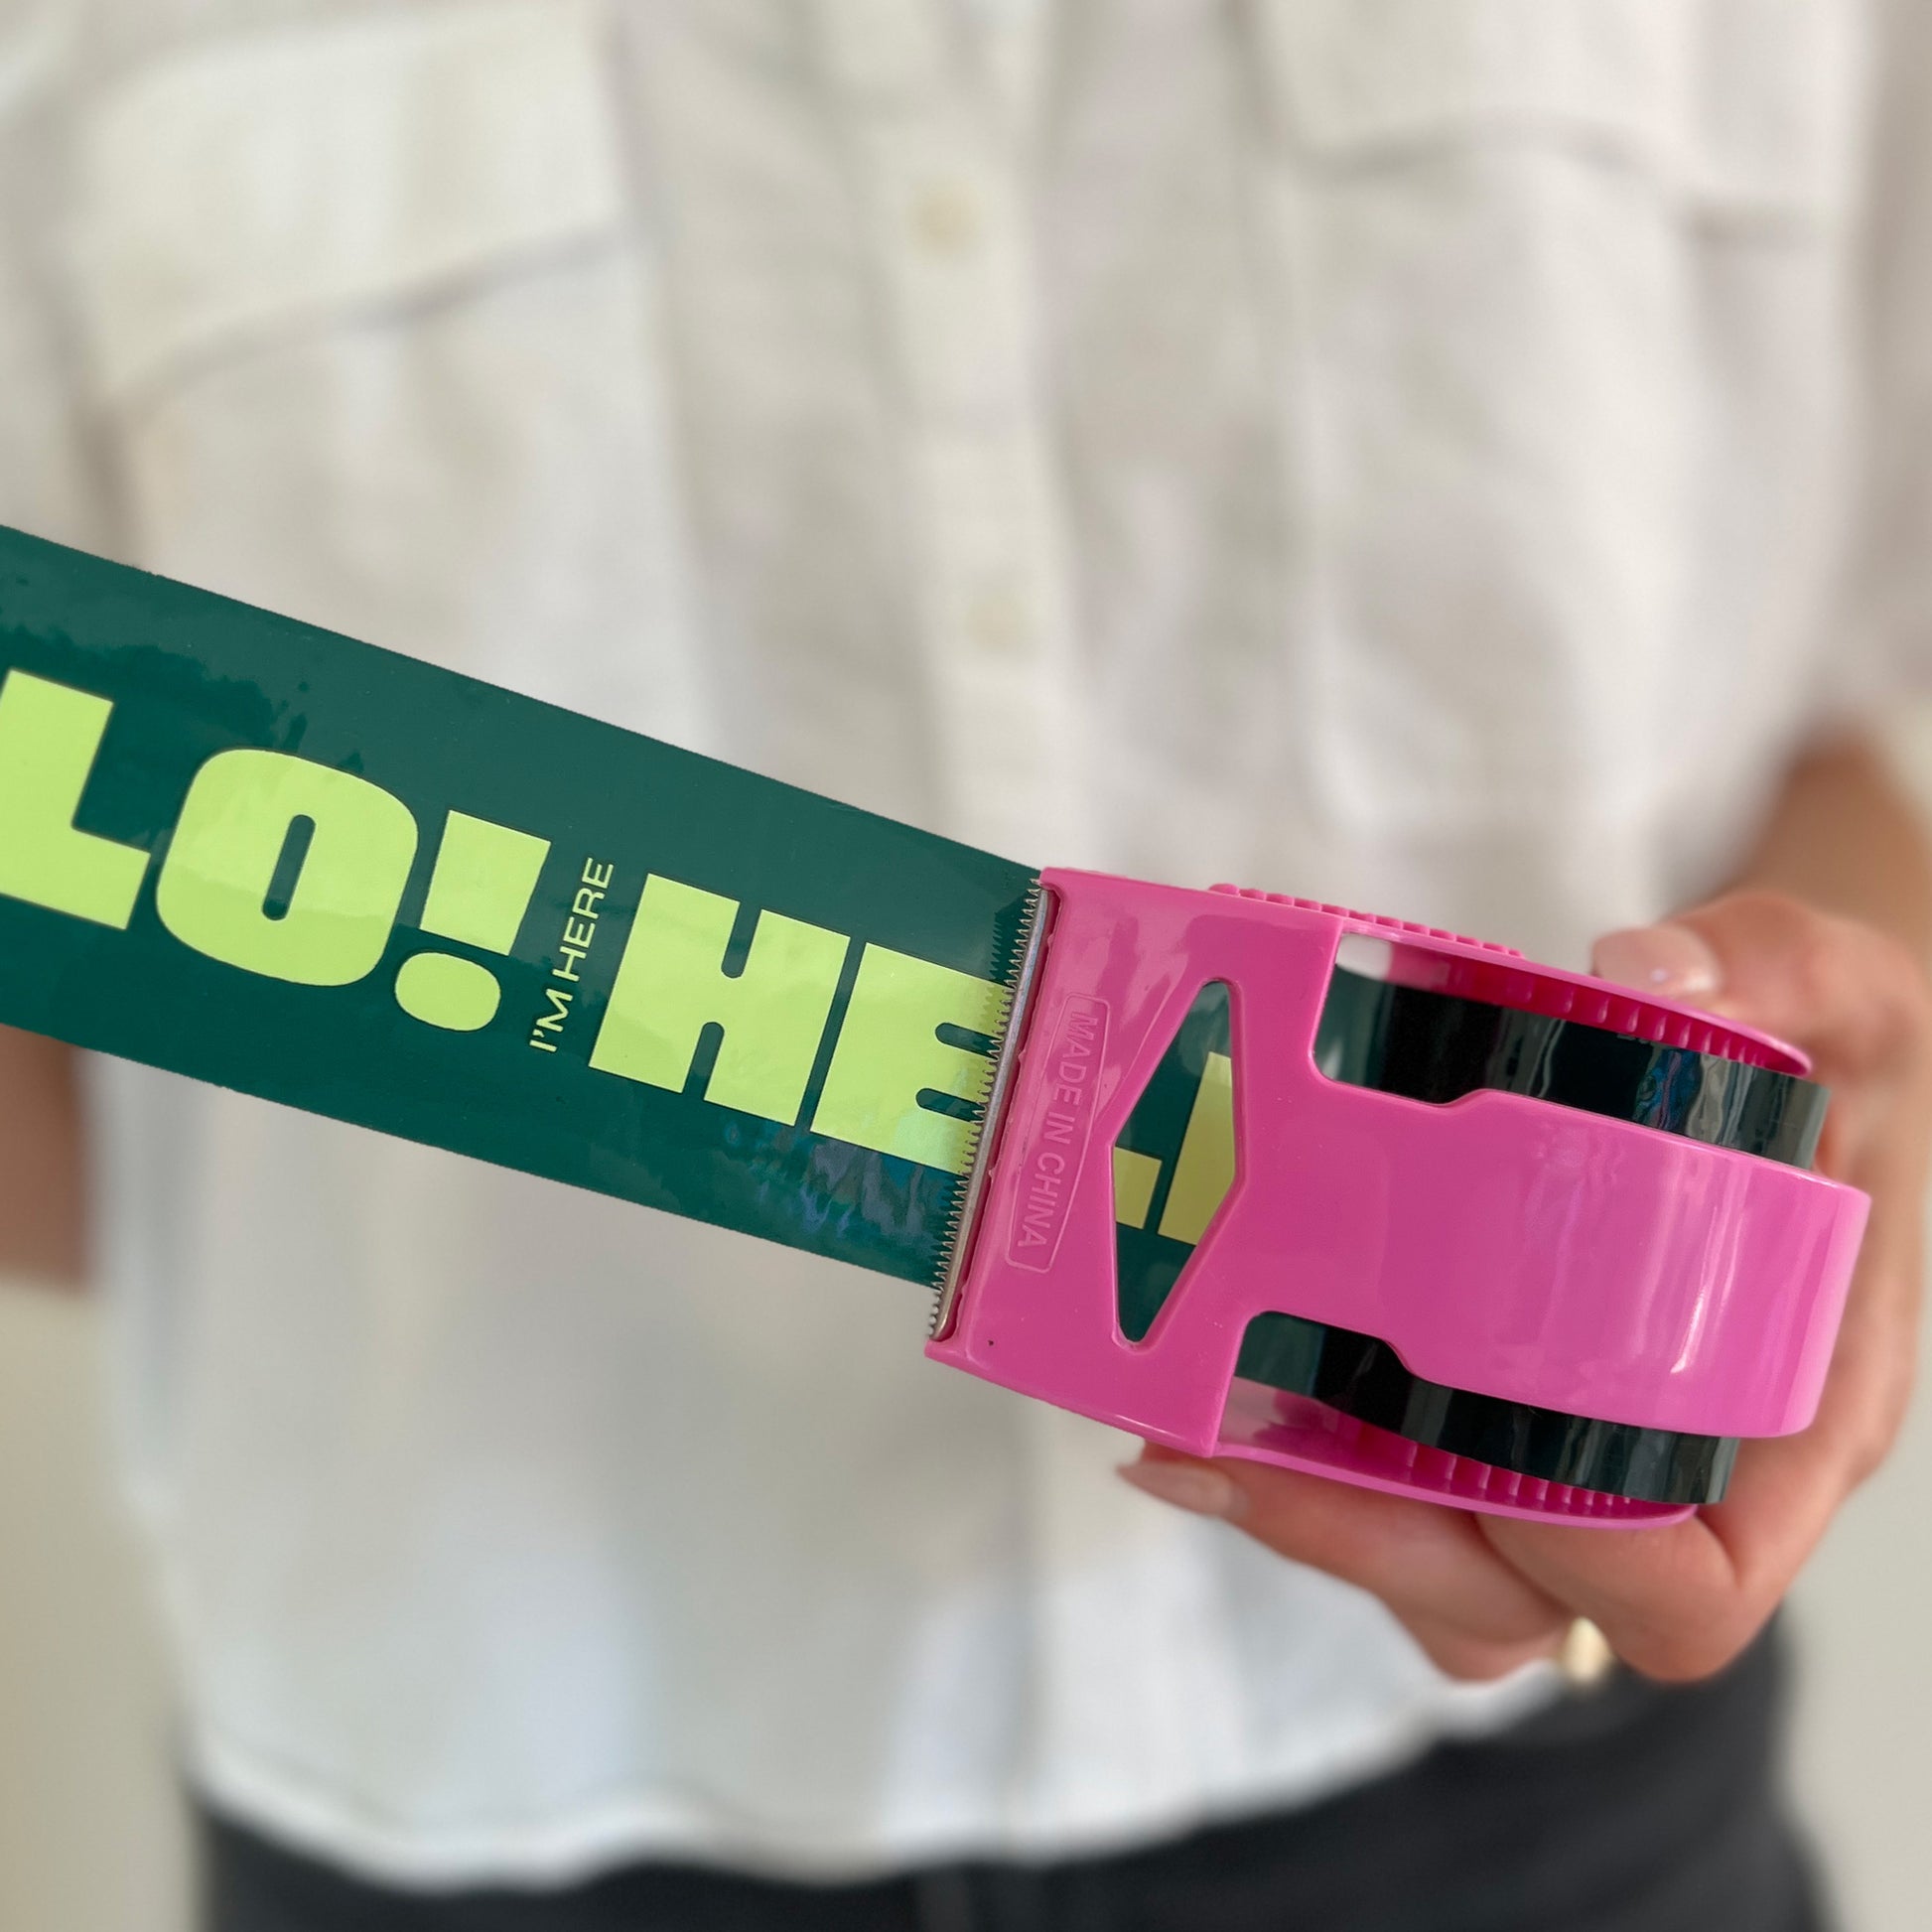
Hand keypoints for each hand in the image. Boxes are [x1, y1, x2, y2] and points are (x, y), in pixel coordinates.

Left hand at [1119, 891, 1931, 1681]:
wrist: (1782, 1050)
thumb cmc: (1837, 1061)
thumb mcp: (1847, 997)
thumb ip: (1774, 971)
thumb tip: (1642, 971)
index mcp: (1788, 1419)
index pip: (1698, 1584)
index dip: (1586, 1566)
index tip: (1474, 1449)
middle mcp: (1672, 1468)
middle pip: (1522, 1600)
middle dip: (1372, 1540)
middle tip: (1231, 1442)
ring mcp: (1568, 1448)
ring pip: (1433, 1569)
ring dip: (1309, 1511)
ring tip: (1185, 1420)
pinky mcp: (1485, 1404)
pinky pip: (1394, 1493)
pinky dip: (1302, 1453)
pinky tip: (1208, 1366)